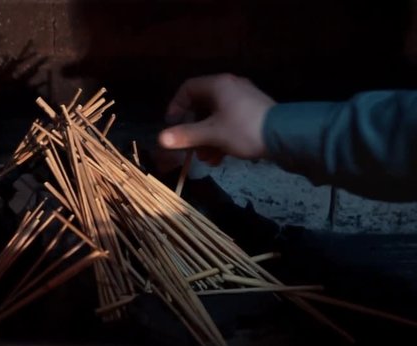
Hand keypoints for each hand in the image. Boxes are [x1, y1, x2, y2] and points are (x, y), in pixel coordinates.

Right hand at [159, 74, 275, 164]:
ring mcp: (243, 101)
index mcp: (218, 85)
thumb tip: (161, 138)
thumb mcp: (211, 134)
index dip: (175, 107)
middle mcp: (230, 88)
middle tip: (190, 148)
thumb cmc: (244, 130)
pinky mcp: (253, 114)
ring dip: (206, 139)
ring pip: (215, 118)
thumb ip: (185, 135)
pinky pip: (229, 123)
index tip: (172, 125)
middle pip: (201, 106)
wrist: (287, 136)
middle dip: (193, 130)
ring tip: (206, 159)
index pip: (187, 89)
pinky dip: (221, 139)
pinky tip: (220, 158)